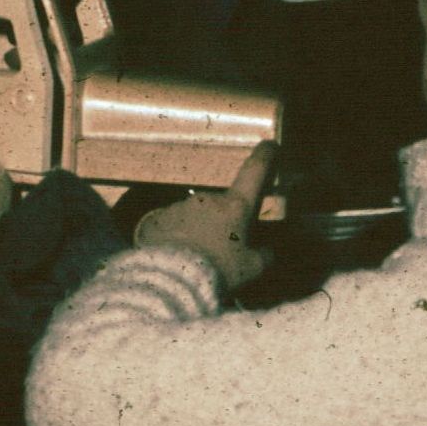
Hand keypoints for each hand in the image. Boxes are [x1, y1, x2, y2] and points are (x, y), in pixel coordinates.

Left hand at [133, 140, 277, 290]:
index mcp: (236, 206)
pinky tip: (177, 260)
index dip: (265, 156)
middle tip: (222, 252)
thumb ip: (265, 256)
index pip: (254, 172)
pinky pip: (172, 226)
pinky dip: (176, 240)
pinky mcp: (157, 219)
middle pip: (222, 206)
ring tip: (196, 262)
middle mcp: (208, 200)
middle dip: (223, 224)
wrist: (172, 280)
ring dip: (199, 232)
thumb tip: (269, 251)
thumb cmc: (219, 272)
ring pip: (196, 216)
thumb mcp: (253, 269)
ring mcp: (180, 207)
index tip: (269, 145)